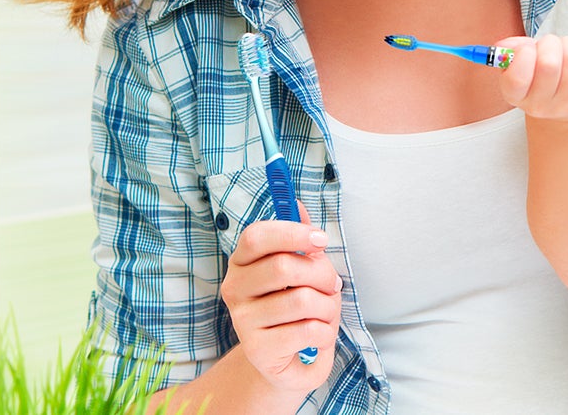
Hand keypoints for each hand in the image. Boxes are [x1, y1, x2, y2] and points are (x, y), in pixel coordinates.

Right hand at [218, 203, 340, 395]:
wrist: (283, 363)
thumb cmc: (294, 311)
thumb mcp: (298, 272)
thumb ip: (297, 240)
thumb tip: (297, 204)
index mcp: (241, 263)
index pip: (256, 236)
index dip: (292, 233)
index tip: (321, 239)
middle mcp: (235, 289)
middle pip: (283, 266)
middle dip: (321, 273)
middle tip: (333, 285)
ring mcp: (243, 321)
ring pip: (302, 300)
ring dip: (328, 306)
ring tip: (326, 313)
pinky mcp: (258, 349)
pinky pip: (308, 330)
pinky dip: (326, 332)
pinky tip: (319, 336)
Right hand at [492, 34, 567, 123]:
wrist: (564, 104)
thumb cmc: (539, 77)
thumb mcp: (518, 65)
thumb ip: (509, 51)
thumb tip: (504, 46)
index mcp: (517, 96)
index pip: (517, 79)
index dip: (522, 56)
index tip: (526, 48)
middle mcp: (541, 106)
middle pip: (549, 65)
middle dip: (549, 43)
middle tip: (549, 44)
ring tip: (565, 48)